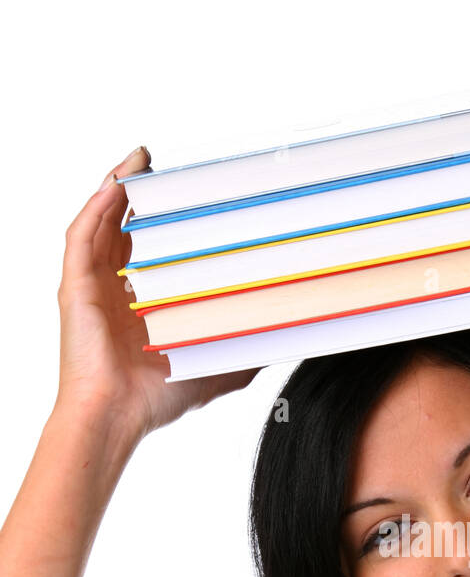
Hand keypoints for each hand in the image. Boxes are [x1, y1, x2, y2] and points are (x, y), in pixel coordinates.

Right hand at [56, 146, 258, 440]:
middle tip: (164, 166)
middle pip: (124, 228)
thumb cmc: (159, 398)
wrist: (118, 416)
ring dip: (117, 187)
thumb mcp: (217, 366)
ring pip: (101, 222)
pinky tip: (115, 185)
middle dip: (141, 194)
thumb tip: (287, 339)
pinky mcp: (75, 287)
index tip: (192, 197)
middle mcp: (113, 290)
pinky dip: (97, 207)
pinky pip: (81, 236)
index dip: (167, 221)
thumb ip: (248, 351)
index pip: (151, 251)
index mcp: (140, 305)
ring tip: (139, 160)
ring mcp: (92, 286)